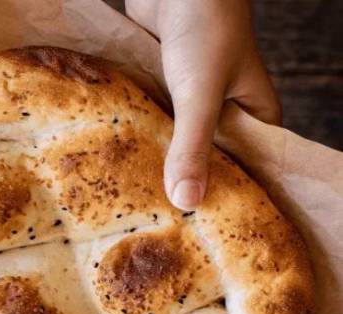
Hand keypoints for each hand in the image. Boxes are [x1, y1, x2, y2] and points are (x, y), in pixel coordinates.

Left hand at [126, 0, 279, 209]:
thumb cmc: (204, 29)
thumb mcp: (200, 95)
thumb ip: (192, 146)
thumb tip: (186, 202)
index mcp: (253, 115)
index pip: (246, 169)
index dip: (226, 199)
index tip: (201, 233)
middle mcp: (223, 109)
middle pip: (205, 159)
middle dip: (182, 185)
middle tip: (156, 228)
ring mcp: (188, 97)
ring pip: (171, 140)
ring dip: (152, 162)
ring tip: (129, 206)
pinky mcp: (158, 84)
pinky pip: (146, 118)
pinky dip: (133, 135)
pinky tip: (111, 165)